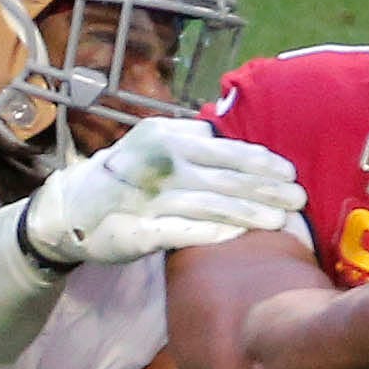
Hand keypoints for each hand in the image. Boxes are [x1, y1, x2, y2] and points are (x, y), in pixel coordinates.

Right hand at [20, 116, 304, 267]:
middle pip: (223, 178)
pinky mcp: (138, 233)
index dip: (259, 161)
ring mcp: (148, 199)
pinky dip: (211, 233)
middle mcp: (159, 165)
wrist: (70, 208)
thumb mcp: (153, 142)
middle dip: (264, 189)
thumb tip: (226, 132)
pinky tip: (238, 235)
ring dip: (247, 213)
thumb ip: (190, 136)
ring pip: (208, 205)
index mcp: (166, 138)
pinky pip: (181, 233)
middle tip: (298, 198)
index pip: (223, 150)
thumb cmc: (123, 174)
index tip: (289, 172)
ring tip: (279, 221)